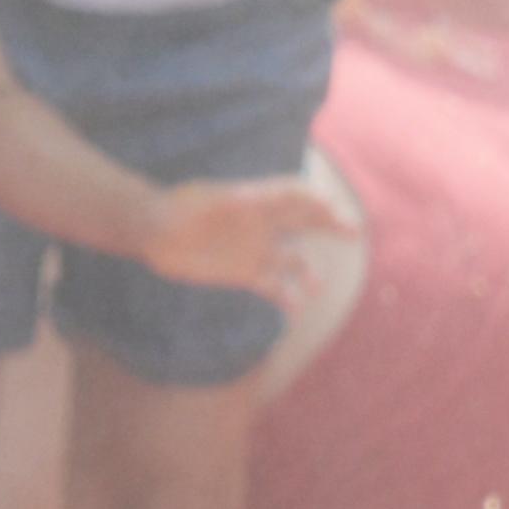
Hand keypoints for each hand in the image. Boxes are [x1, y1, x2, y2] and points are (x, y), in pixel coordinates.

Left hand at [137, 177, 351, 302]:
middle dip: (330, 226)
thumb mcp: (223, 199)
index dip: (318, 202)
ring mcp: (254, 249)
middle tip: (354, 232)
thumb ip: (259, 199)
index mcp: (260, 200)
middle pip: (305, 224)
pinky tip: (295, 313)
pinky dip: (286, 299)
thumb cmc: (184, 207)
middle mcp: (262, 224)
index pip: (298, 197)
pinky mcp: (243, 273)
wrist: (154, 228)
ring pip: (293, 261)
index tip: (332, 211)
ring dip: (307, 274)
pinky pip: (272, 287)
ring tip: (315, 288)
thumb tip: (293, 196)